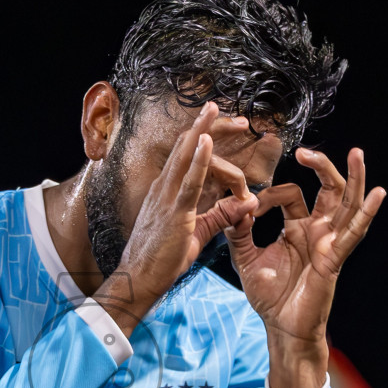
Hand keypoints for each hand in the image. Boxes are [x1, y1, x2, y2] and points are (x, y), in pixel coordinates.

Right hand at [94, 102, 257, 334]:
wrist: (138, 278)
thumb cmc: (161, 258)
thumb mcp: (197, 233)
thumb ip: (222, 216)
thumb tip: (249, 203)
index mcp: (167, 190)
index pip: (185, 155)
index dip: (203, 137)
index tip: (222, 127)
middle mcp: (164, 187)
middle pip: (185, 146)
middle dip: (206, 125)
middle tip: (222, 108)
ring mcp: (166, 197)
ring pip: (184, 155)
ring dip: (202, 130)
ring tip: (214, 110)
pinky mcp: (174, 212)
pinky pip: (189, 181)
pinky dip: (199, 160)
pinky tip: (207, 142)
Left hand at [225, 146, 385, 387]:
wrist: (281, 328)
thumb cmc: (269, 297)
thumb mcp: (245, 258)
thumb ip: (238, 232)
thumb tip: (233, 205)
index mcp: (297, 228)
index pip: (290, 194)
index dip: (269, 195)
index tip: (246, 204)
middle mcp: (317, 230)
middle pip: (327, 189)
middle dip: (320, 167)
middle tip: (305, 152)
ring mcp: (329, 242)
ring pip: (347, 203)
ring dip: (354, 178)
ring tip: (357, 153)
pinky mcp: (334, 258)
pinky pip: (354, 233)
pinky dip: (367, 213)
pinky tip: (378, 194)